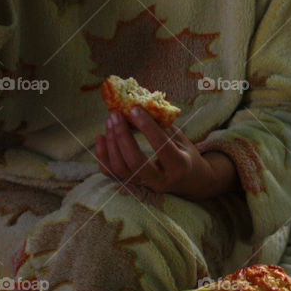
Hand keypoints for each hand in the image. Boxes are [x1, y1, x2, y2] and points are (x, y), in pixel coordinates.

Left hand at [95, 108, 240, 200]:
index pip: (161, 146)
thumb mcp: (181, 139)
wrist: (190, 181)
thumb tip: (141, 103)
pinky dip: (103, 156)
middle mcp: (161, 180)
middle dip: (122, 136)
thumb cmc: (185, 154)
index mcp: (179, 165)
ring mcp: (145, 186)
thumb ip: (163, 125)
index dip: (146, 127)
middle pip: (135, 162)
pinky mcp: (133, 186)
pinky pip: (112, 174)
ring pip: (120, 169)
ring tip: (110, 122)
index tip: (134, 109)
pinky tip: (101, 138)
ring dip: (111, 144)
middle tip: (116, 115)